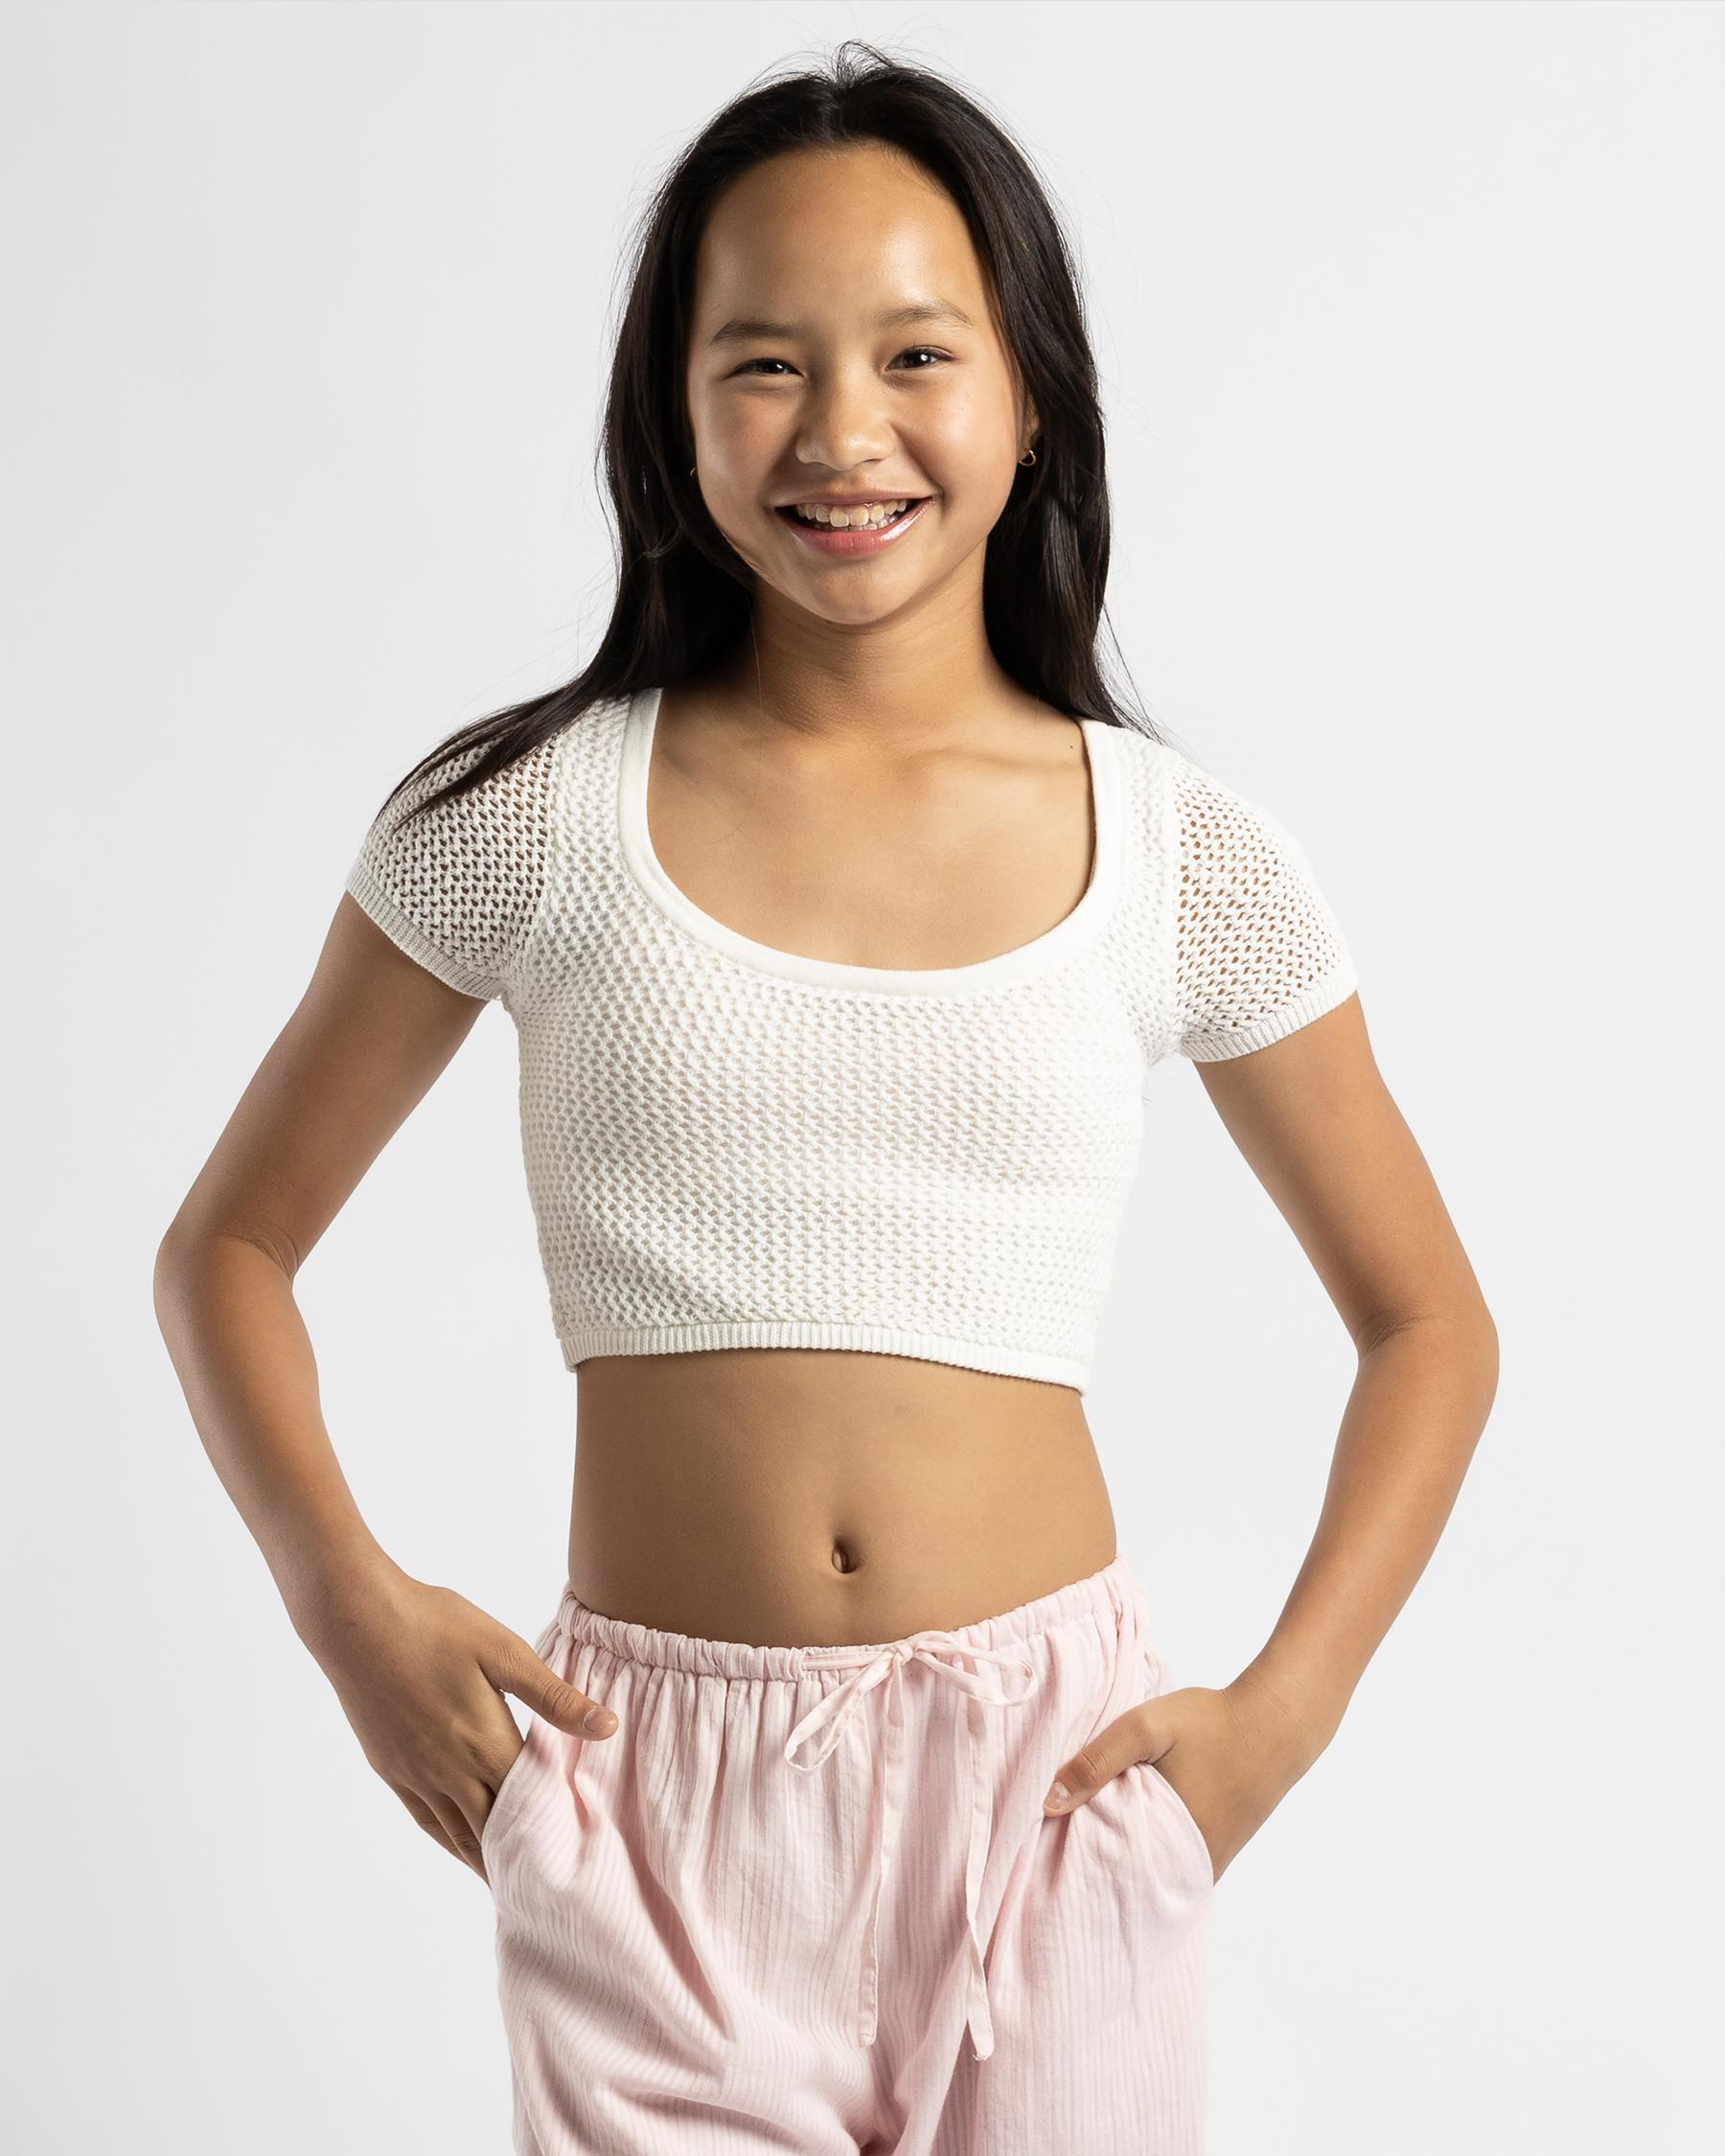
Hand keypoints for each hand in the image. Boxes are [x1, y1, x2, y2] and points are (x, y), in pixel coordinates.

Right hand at [298, 1563, 617, 1881]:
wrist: (356, 1620)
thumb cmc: (435, 1625)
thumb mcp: (503, 1651)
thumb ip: (554, 1698)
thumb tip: (607, 1728)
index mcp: (486, 1743)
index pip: (531, 1803)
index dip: (556, 1830)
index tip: (581, 1859)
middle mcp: (451, 1771)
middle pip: (494, 1829)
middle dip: (521, 1859)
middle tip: (548, 1891)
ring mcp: (416, 1773)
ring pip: (457, 1833)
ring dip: (485, 1859)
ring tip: (509, 1884)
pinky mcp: (390, 1768)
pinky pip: (425, 1819)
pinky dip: (447, 1840)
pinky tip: (458, 1846)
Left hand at [1040, 1669, 1322, 1882]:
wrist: (1277, 1723)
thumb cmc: (1211, 1723)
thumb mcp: (1145, 1728)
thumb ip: (1097, 1762)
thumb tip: (1047, 1803)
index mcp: (1167, 1846)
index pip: (1104, 1875)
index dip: (1070, 1867)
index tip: (1041, 1857)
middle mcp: (1189, 1867)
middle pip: (1125, 1879)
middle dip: (1092, 1868)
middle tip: (1054, 1853)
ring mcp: (1206, 1862)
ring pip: (1148, 1873)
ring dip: (1120, 1858)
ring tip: (1084, 1839)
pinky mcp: (1216, 1850)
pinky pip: (1171, 1863)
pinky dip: (1147, 1851)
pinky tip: (1126, 1829)